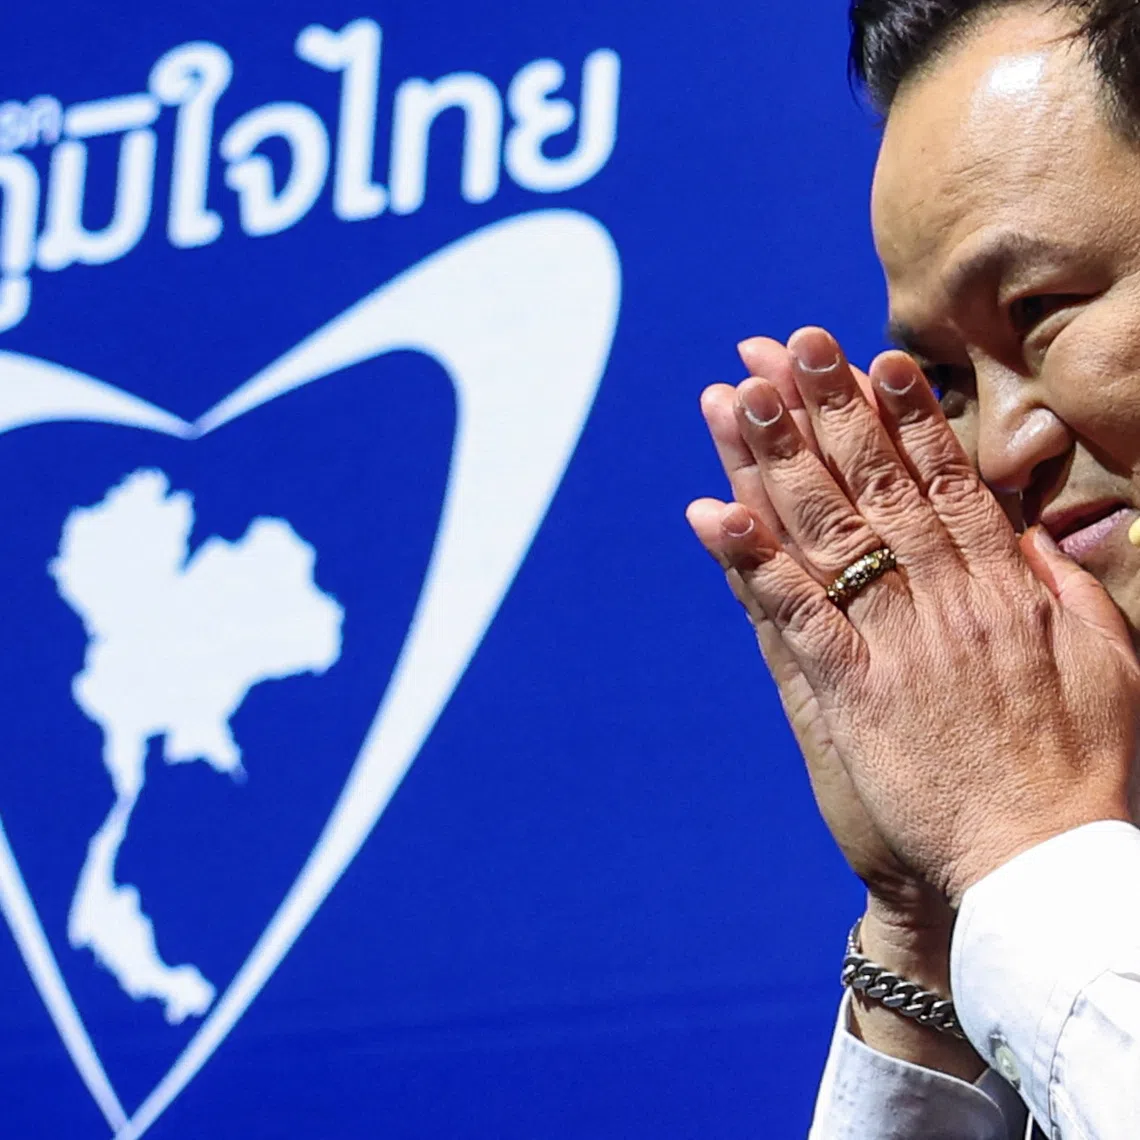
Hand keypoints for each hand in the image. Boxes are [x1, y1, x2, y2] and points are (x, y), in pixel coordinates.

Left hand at [689, 328, 1139, 904]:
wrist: (1044, 861)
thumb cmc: (1084, 765)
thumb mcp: (1106, 655)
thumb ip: (1059, 582)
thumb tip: (1029, 524)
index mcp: (1003, 583)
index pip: (943, 478)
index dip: (904, 413)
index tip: (871, 359)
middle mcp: (944, 596)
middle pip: (875, 484)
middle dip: (827, 409)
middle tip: (785, 345)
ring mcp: (895, 641)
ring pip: (828, 531)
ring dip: (779, 460)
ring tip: (741, 397)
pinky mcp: (854, 693)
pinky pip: (796, 616)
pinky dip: (753, 564)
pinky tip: (714, 516)